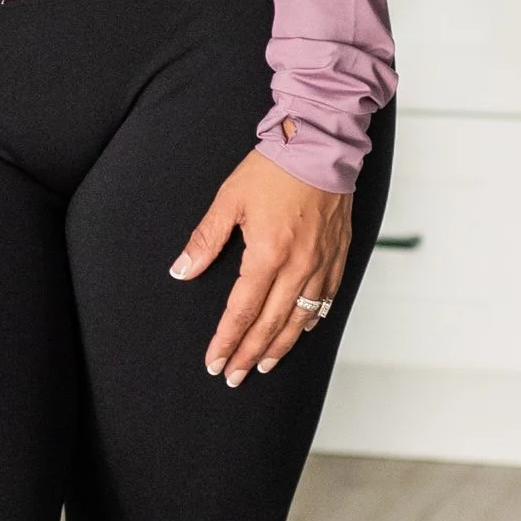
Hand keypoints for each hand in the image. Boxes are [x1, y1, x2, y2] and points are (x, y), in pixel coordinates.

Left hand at [171, 152, 354, 385]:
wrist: (321, 144)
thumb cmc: (274, 168)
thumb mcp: (230, 200)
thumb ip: (205, 240)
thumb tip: (182, 271)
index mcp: (268, 254)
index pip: (242, 311)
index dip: (226, 340)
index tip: (214, 362)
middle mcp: (298, 265)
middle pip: (271, 324)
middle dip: (249, 353)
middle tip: (234, 376)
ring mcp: (322, 262)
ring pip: (301, 318)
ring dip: (281, 346)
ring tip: (263, 365)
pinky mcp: (338, 254)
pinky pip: (326, 298)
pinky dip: (312, 319)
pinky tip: (302, 330)